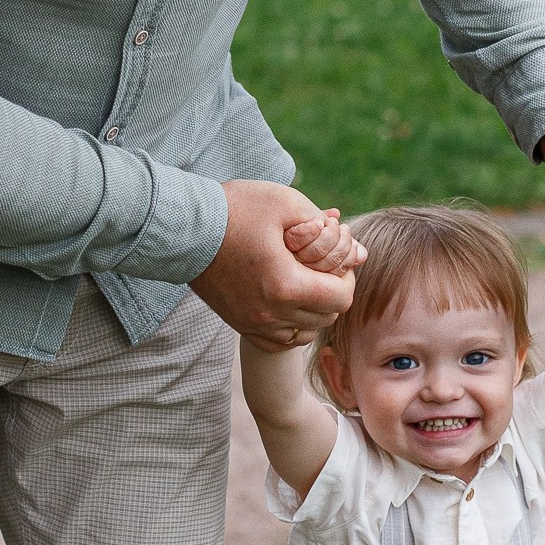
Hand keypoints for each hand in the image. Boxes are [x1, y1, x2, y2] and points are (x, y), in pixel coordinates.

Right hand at [191, 181, 359, 344]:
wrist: (185, 228)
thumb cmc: (236, 209)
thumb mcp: (286, 203)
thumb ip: (327, 229)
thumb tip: (359, 252)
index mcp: (285, 285)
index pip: (341, 298)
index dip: (345, 277)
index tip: (333, 258)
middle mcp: (271, 313)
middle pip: (326, 317)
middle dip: (331, 292)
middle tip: (319, 266)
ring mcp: (253, 323)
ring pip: (305, 333)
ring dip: (313, 310)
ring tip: (303, 281)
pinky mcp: (241, 325)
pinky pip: (280, 341)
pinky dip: (291, 325)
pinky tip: (286, 301)